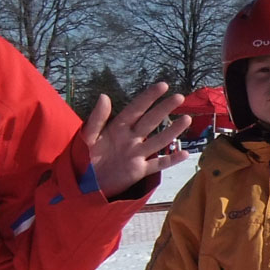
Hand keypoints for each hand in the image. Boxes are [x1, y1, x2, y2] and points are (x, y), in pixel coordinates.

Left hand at [83, 82, 191, 198]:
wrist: (83, 183)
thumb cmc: (83, 158)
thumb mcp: (87, 137)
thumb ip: (97, 118)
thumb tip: (104, 96)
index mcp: (118, 128)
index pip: (136, 109)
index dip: (149, 97)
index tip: (163, 85)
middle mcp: (131, 139)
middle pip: (151, 121)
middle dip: (165, 109)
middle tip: (180, 97)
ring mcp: (137, 155)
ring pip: (159, 141)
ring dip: (172, 131)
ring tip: (186, 120)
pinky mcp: (139, 171)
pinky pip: (158, 165)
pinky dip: (171, 160)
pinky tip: (185, 154)